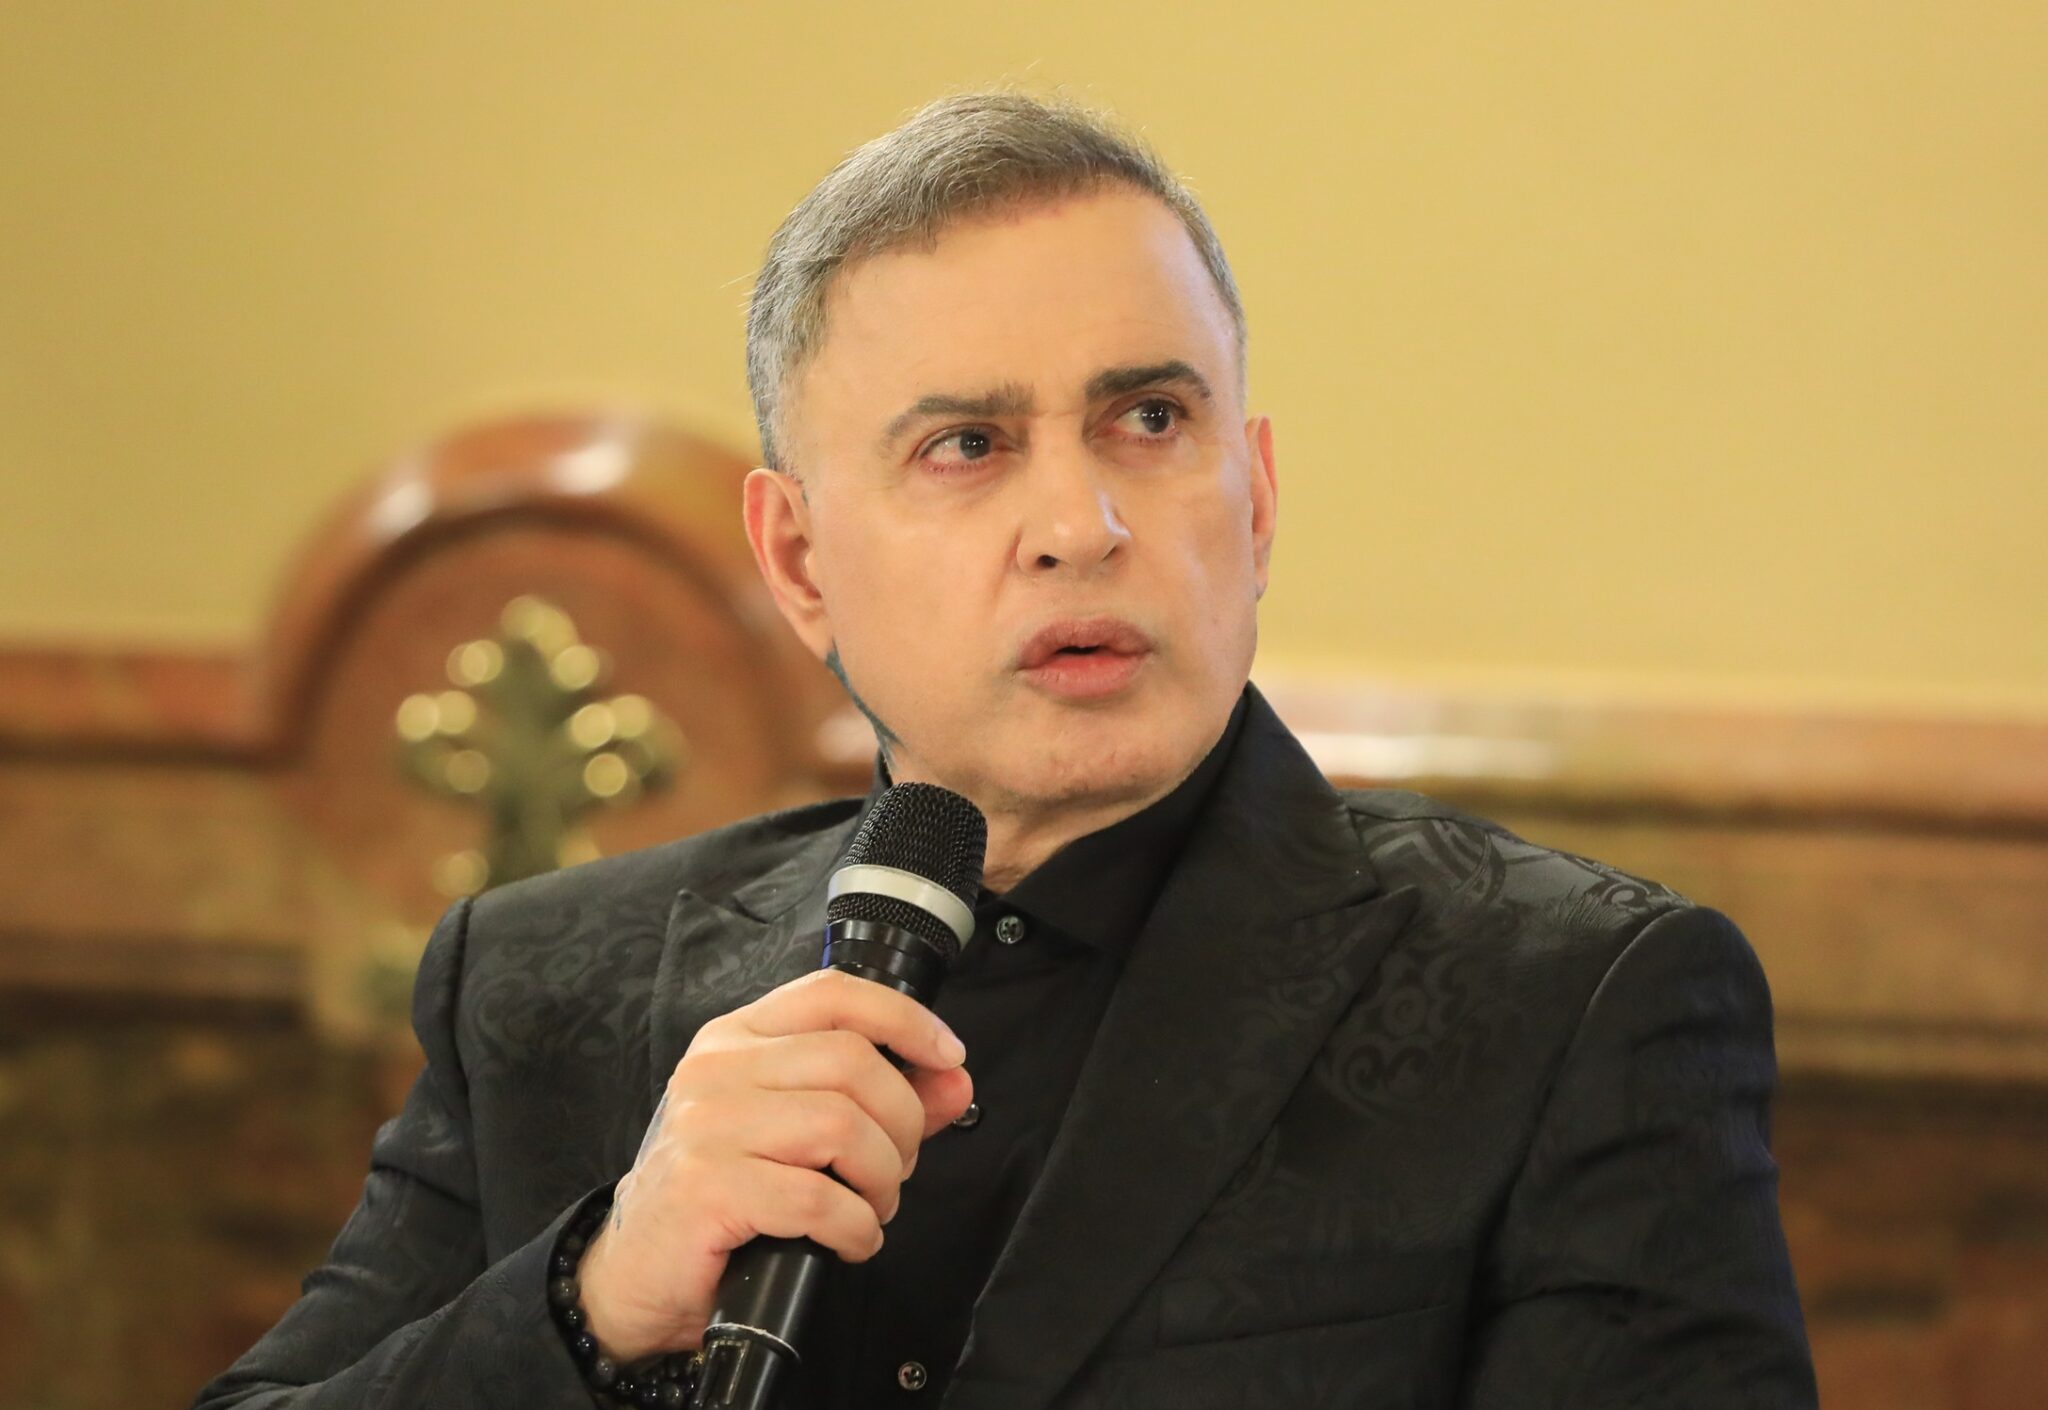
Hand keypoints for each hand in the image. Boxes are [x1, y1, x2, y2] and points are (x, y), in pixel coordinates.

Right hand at [575, 968, 973, 1360]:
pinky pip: (818, 1198)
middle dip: (901, 1122)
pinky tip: (849, 1240)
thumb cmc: (719, 1197)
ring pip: (842, 1126)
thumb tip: (954, 1082)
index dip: (903, 1019)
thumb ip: (879, 1101)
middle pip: (852, 1061)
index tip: (946, 1055)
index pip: (832, 993)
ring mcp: (707, 1125)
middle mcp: (716, 1069)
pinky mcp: (707, 1187)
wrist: (635, 1275)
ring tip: (870, 1208)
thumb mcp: (795, 1134)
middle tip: (895, 1169)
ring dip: (881, 1179)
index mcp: (735, 1039)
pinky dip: (855, 1227)